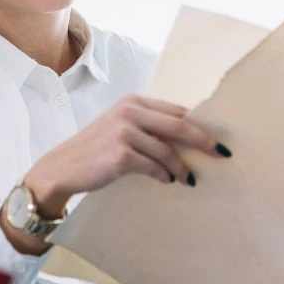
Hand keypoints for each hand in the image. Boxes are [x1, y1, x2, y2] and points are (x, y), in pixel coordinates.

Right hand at [25, 95, 231, 217]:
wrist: (62, 169)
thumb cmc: (95, 151)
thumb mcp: (120, 128)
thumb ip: (149, 127)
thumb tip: (189, 139)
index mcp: (133, 102)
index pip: (176, 111)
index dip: (201, 125)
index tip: (218, 140)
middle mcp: (129, 112)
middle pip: (179, 126)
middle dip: (204, 142)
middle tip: (222, 155)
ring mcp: (124, 132)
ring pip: (167, 151)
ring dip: (180, 168)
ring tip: (187, 179)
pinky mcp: (120, 154)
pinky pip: (153, 167)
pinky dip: (164, 176)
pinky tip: (167, 181)